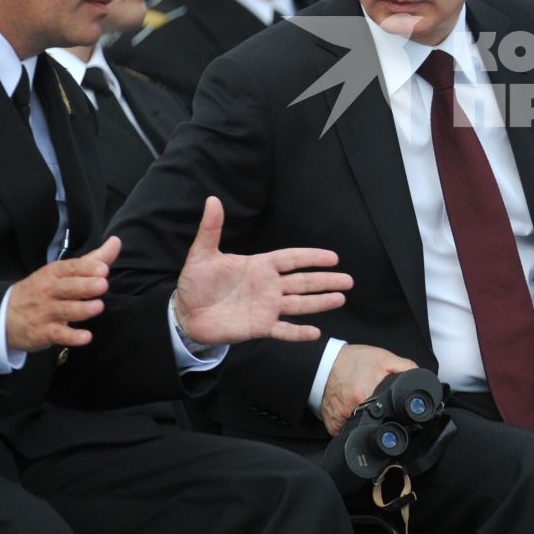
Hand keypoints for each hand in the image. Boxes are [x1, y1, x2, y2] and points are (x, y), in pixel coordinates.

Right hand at [6, 236, 117, 352]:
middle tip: (103, 285)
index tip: (103, 268)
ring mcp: (45, 313)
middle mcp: (48, 291)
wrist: (3, 316)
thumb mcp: (61, 273)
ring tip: (98, 307)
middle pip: (67, 288)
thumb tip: (116, 242)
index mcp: (53, 274)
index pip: (69, 268)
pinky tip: (86, 337)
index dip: (86, 268)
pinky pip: (58, 335)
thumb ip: (91, 260)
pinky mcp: (43, 333)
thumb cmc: (41, 291)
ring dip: (82, 309)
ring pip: (65, 311)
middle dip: (85, 286)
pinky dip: (71, 337)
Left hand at [171, 197, 351, 345]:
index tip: (333, 257)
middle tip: (348, 280)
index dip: (311, 257)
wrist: (185, 313)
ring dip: (320, 302)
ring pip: (299, 304)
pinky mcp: (259, 327)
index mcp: (259, 266)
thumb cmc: (196, 282)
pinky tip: (315, 332)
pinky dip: (298, 332)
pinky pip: (283, 330)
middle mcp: (268, 286)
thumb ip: (211, 229)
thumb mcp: (202, 254)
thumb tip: (212, 200)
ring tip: (340, 298)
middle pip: (303, 282)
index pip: (291, 259)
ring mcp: (266, 307)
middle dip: (325, 280)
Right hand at [320, 344, 418, 436]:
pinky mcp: (331, 422)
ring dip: (364, 421)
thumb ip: (405, 367)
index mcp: (368, 394)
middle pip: (375, 422)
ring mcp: (340, 417)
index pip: (389, 415)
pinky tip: (350, 412)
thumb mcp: (385, 358)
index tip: (394, 412)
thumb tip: (420, 376)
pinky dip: (348, 425)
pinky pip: (342, 431)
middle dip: (380, 416)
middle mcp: (353, 409)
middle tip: (376, 403)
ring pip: (358, 428)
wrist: (326, 361)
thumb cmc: (353, 360)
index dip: (395, 415)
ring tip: (362, 406)